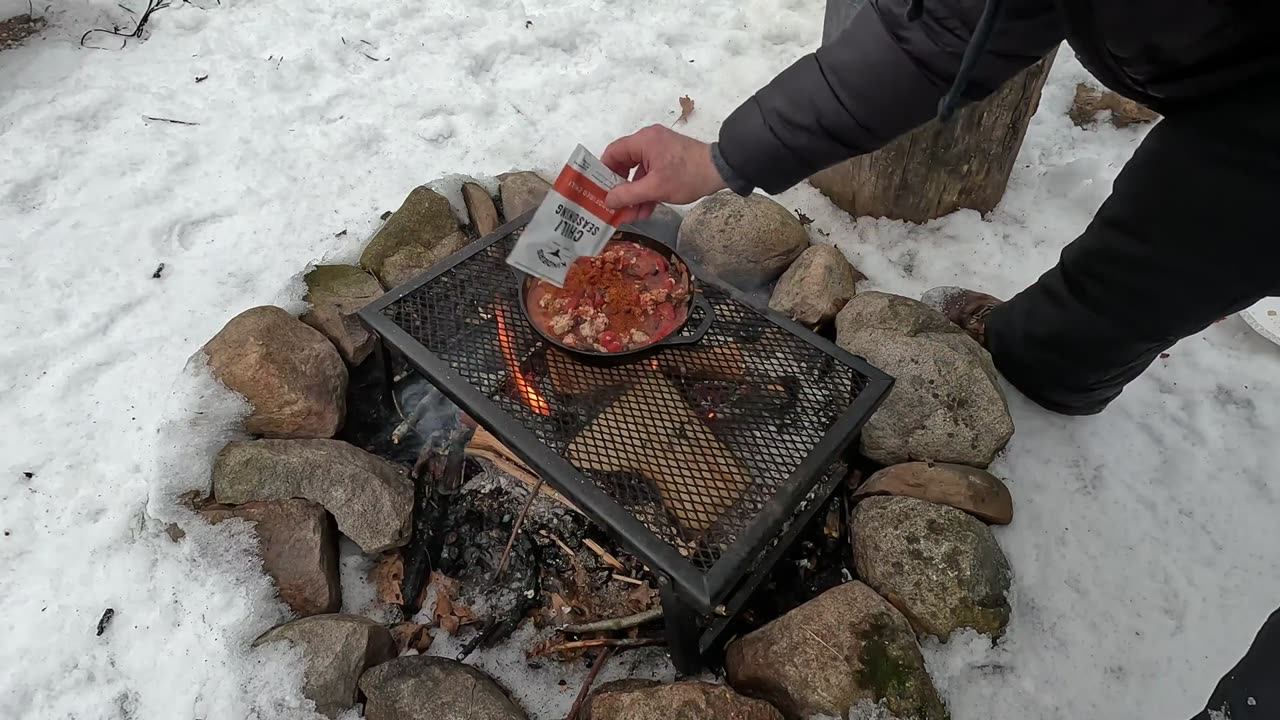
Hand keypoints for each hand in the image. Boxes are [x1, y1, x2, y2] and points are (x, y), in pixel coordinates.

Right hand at [602, 125, 728, 222]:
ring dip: (635, 195)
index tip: (599, 190)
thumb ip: (628, 195)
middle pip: (625, 164)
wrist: (721, 171)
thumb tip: (607, 200)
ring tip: (631, 216)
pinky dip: (648, 192)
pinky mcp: (669, 161)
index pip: (613, 152)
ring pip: (639, 174)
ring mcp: (660, 151)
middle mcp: (649, 142)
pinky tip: (645, 211)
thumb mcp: (655, 188)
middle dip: (621, 189)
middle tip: (614, 206)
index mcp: (643, 140)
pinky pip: (651, 176)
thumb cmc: (687, 175)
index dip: (603, 171)